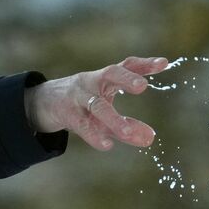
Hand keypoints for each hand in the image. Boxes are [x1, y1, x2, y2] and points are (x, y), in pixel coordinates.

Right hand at [24, 56, 164, 149]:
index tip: (164, 63)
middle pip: (110, 74)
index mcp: (105, 78)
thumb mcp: (106, 113)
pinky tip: (107, 145)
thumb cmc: (82, 104)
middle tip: (142, 86)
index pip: (126, 65)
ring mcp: (78, 97)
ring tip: (128, 133)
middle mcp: (92, 82)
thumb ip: (128, 126)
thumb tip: (150, 139)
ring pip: (97, 105)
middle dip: (126, 78)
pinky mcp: (67, 114)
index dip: (144, 64)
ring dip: (113, 119)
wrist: (44, 103)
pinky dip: (94, 135)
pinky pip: (82, 124)